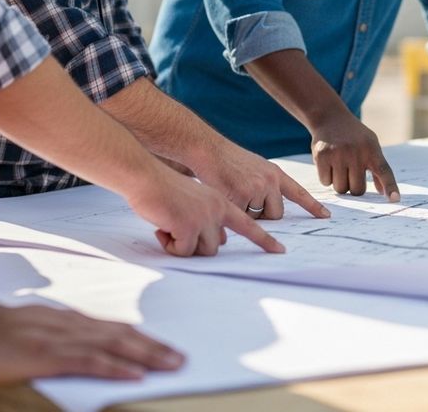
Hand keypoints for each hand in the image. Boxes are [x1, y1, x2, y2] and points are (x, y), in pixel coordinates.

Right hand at [0, 302, 184, 383]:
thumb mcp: (34, 331)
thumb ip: (58, 337)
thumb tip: (78, 348)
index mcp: (70, 322)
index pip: (115, 330)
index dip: (142, 340)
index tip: (164, 349)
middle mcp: (73, 327)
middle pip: (122, 336)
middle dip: (154, 348)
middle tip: (181, 359)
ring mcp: (62, 340)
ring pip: (114, 347)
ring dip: (146, 357)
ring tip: (171, 365)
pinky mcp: (50, 355)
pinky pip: (89, 362)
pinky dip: (115, 368)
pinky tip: (134, 375)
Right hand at [127, 167, 286, 254]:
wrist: (147, 176)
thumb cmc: (167, 188)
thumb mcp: (198, 201)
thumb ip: (212, 217)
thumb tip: (220, 242)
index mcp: (224, 202)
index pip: (249, 224)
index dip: (265, 240)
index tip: (280, 251)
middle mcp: (220, 208)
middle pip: (216, 247)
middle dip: (196, 244)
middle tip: (177, 228)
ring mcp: (206, 216)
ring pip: (202, 250)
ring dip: (182, 245)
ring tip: (169, 225)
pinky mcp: (190, 224)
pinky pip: (182, 251)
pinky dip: (170, 245)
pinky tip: (162, 226)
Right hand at [190, 137, 329, 220]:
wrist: (209, 149)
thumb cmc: (229, 160)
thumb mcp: (256, 167)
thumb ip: (266, 185)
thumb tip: (272, 208)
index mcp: (275, 174)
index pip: (299, 193)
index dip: (313, 206)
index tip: (327, 216)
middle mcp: (270, 181)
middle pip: (277, 214)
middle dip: (265, 215)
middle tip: (247, 201)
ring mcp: (256, 188)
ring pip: (258, 217)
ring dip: (247, 213)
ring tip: (234, 193)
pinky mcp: (240, 196)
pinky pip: (241, 216)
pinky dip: (233, 212)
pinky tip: (225, 195)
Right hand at [310, 114, 399, 200]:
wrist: (330, 117)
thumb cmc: (354, 136)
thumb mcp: (371, 145)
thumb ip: (378, 168)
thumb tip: (383, 192)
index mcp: (372, 149)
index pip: (384, 171)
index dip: (390, 187)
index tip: (395, 199)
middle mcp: (356, 151)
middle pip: (357, 190)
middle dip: (353, 186)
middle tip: (350, 173)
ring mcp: (338, 153)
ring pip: (340, 188)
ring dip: (339, 183)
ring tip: (339, 167)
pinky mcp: (322, 156)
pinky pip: (325, 182)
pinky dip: (326, 177)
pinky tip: (328, 163)